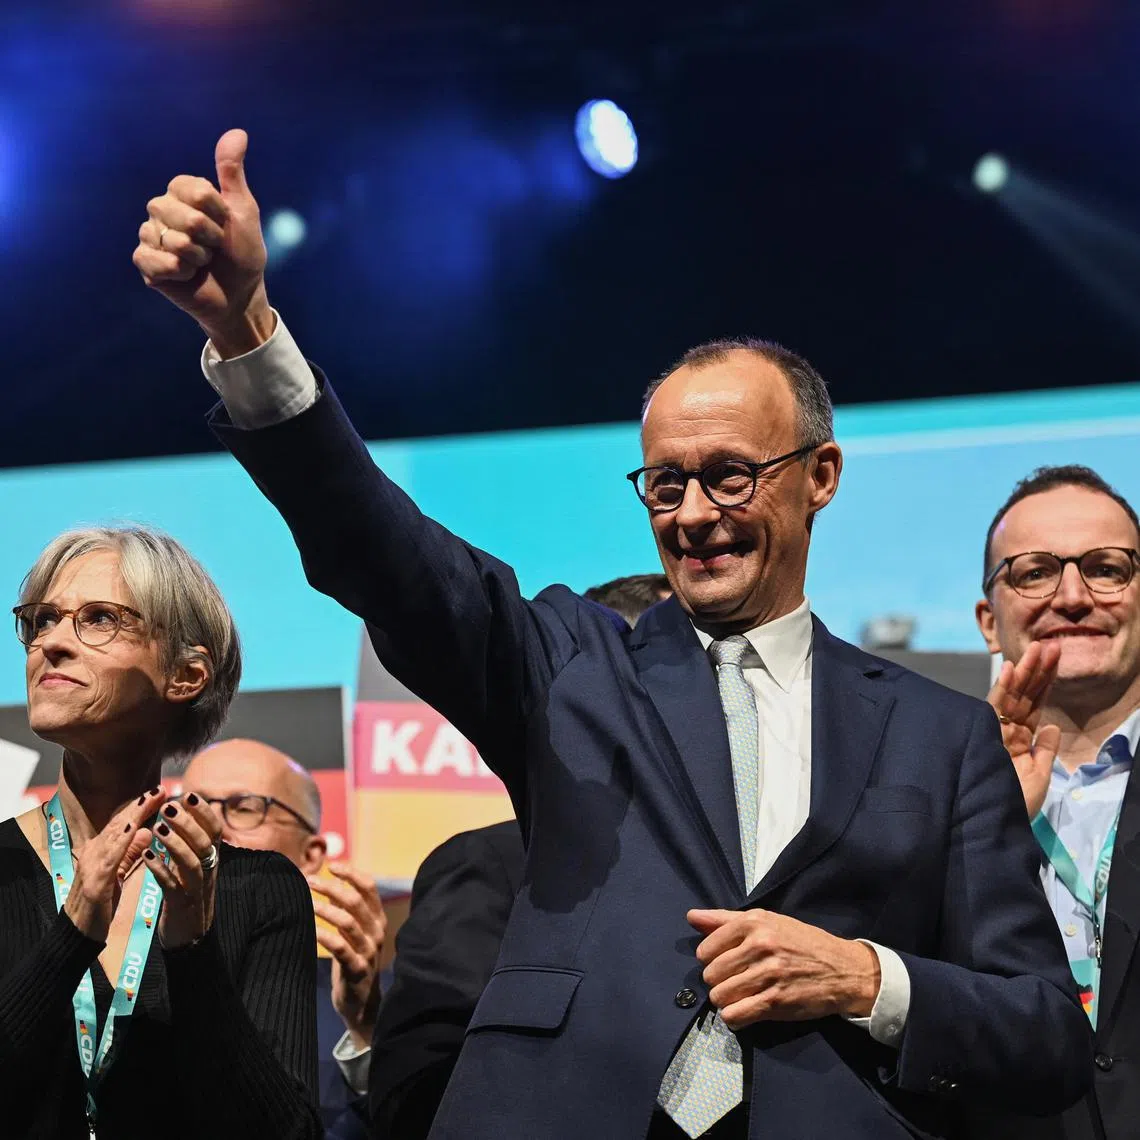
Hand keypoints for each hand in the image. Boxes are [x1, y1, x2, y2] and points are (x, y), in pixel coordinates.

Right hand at [62, 787, 166, 942]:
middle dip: (140, 804)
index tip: (159, 791)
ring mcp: (91, 866)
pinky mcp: (94, 883)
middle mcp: (92, 853)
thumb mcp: (117, 875)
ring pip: (114, 834)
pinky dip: (121, 840)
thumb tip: (146, 830)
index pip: (122, 824)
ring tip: (151, 798)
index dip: (140, 807)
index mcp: (99, 852)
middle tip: (160, 787)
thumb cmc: (97, 906)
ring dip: (134, 814)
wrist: (76, 936)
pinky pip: (110, 857)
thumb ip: (130, 854)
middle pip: (119, 823)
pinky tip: (133, 827)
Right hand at [132, 128, 273, 357]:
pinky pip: (153, 259)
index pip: (193, 189)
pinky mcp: (145, 262)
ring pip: (168, 239)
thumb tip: (238, 132)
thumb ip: (232, 173)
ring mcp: (150, 235)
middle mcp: (162, 209)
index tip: (226, 224)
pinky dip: (178, 272)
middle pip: (180, 214)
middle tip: (214, 248)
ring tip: (201, 263)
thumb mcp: (243, 211)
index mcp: (183, 192)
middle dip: (208, 237)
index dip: (216, 212)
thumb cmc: (243, 254)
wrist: (239, 296)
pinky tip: (185, 275)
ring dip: (195, 257)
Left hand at [144, 793, 222, 949]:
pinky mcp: (181, 906)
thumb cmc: (188, 897)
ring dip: (175, 843)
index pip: (214, 830)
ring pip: (191, 862)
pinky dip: (160, 870)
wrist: (190, 939)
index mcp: (211, 860)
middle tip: (170, 807)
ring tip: (158, 828)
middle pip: (205, 843)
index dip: (204, 812)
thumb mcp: (194, 868)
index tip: (189, 794)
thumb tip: (183, 816)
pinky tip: (147, 857)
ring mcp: (196, 889)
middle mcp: (208, 871)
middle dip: (188, 823)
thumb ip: (190, 845)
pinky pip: (172, 886)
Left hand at [308, 863, 386, 1047]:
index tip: (332, 866)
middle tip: (309, 881)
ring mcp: (369, 950)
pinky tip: (310, 930)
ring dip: (325, 909)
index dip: (352, 873)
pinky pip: (340, 947)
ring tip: (306, 902)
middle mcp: (377, 931)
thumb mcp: (353, 932)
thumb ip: (346, 909)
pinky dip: (324, 935)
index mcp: (378, 918)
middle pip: (356, 901)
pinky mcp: (358, 969)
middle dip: (332, 888)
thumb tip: (332, 883)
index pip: (369, 887)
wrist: (361, 1003)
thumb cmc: (354, 960)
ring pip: (348, 922)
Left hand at [689, 908, 879, 1029]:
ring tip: (741, 995)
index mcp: (754, 923)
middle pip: (710, 974)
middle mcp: (760, 946)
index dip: (711, 959)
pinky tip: (745, 1010)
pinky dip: (735, 1017)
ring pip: (720, 996)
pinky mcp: (776, 1002)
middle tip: (736, 980)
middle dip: (719, 981)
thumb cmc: (802, 942)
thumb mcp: (767, 921)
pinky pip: (735, 1015)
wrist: (844, 970)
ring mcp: (768, 975)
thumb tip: (691, 917)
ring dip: (726, 1000)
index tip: (725, 962)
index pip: (706, 948)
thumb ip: (725, 919)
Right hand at [987, 640, 1061, 817]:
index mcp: (1021, 741)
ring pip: (1011, 696)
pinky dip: (1002, 687)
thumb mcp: (1039, 779)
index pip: (1035, 705)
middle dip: (1037, 670)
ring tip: (1038, 649)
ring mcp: (995, 731)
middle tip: (1051, 644)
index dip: (1046, 683)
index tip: (1055, 660)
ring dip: (1025, 671)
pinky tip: (1010, 669)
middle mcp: (1007, 731)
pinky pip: (994, 706)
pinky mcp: (983, 734)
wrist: (989, 823)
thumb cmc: (1013, 806)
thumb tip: (1051, 726)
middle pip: (1025, 695)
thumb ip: (1044, 752)